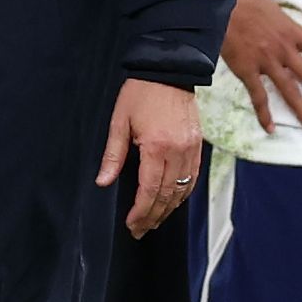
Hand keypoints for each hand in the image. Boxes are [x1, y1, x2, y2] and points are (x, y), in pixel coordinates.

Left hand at [101, 79, 202, 233]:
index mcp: (156, 146)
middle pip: (167, 195)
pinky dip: (183, 194)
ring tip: (154, 221)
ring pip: (183, 190)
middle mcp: (178, 151)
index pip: (149, 190)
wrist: (169, 71)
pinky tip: (172, 202)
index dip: (141, 211)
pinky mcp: (198, 146)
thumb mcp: (119, 122)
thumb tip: (103, 182)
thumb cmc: (140, 94)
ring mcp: (191, 149)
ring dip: (168, 209)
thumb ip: (113, 155)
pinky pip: (193, 177)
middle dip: (153, 216)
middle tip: (140, 230)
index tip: (132, 224)